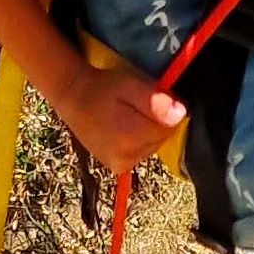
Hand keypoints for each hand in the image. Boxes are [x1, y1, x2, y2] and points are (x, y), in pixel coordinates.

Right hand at [61, 58, 186, 172]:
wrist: (73, 97)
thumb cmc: (102, 87)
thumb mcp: (131, 86)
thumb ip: (156, 102)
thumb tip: (180, 115)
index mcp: (131, 137)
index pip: (169, 128)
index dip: (165, 110)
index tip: (150, 98)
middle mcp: (126, 157)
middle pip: (161, 139)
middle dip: (156, 121)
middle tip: (136, 105)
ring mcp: (120, 165)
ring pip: (153, 146)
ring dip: (147, 131)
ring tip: (128, 115)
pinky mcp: (117, 166)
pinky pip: (141, 152)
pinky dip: (138, 140)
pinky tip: (125, 127)